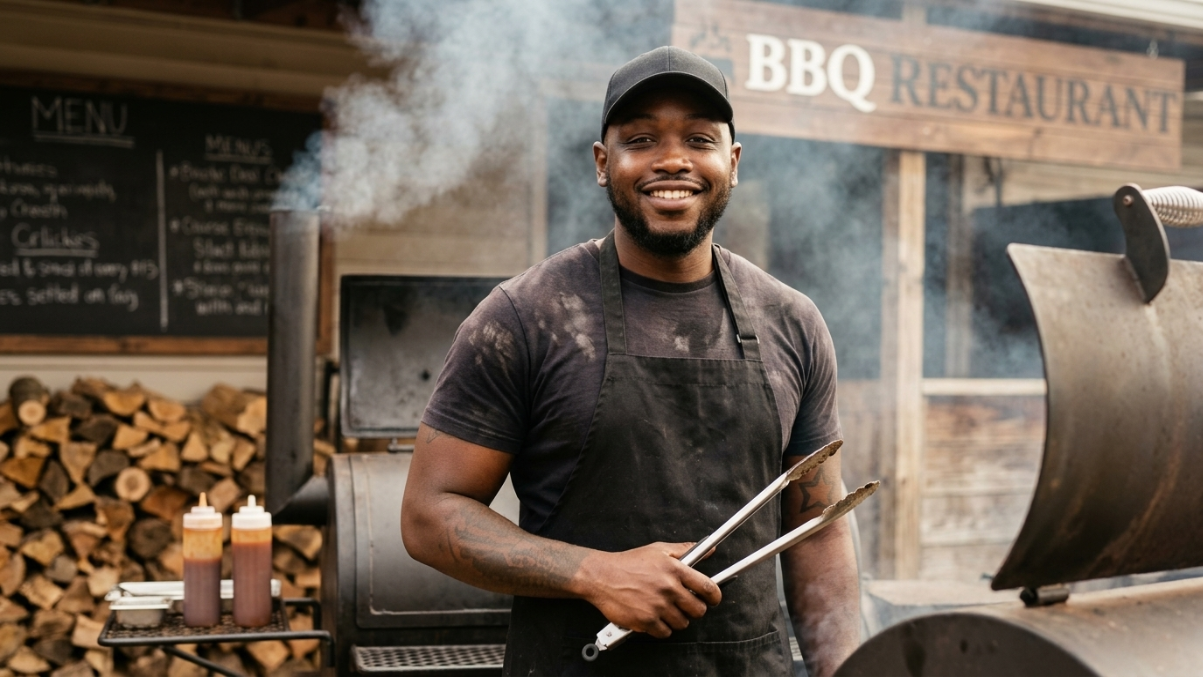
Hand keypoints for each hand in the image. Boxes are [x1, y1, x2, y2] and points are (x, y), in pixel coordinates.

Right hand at [576, 542, 721, 638]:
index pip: (708, 588)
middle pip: (698, 610)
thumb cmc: (628, 563)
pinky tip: (654, 616)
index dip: (715, 597)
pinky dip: (661, 628)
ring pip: (682, 623)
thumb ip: (684, 550)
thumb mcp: (658, 549)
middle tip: (685, 605)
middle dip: (694, 609)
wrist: (601, 576)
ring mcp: (657, 606)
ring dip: (676, 619)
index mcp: (675, 570)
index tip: (713, 600)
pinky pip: (665, 633)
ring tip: (665, 609)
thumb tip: (708, 549)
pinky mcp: (646, 621)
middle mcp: (668, 588)